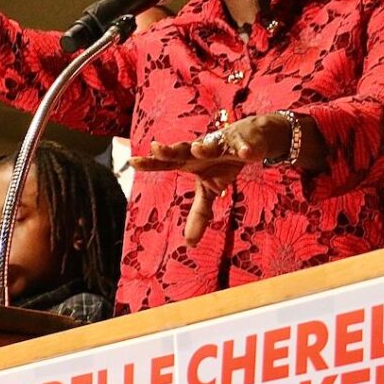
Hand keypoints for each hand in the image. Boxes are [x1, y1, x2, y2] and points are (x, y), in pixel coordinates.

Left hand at [130, 113, 299, 245]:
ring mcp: (223, 144)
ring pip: (213, 144)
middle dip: (171, 149)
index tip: (131, 162)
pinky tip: (246, 153)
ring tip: (198, 149)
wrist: (252, 139)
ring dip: (206, 147)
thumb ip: (199, 213)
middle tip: (156, 149)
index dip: (150, 163)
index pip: (167, 162)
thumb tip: (189, 244)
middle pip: (183, 149)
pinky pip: (245, 146)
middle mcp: (202, 149)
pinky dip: (245, 149)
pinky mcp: (244, 142)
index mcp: (190, 160)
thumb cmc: (223, 163)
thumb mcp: (210, 189)